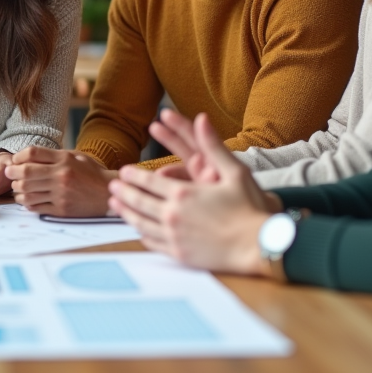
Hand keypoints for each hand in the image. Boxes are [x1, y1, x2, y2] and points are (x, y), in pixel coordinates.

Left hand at [5, 147, 117, 216]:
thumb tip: (26, 156)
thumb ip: (53, 156)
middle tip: (10, 174)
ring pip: (27, 192)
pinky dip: (27, 203)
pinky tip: (28, 199)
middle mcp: (61, 176)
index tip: (14, 161)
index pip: (32, 153)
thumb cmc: (90, 173)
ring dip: (18, 190)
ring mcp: (61, 194)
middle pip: (26, 173)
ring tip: (18, 188)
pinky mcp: (61, 210)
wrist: (108, 194)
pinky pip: (35, 207)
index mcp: (64, 159)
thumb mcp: (75, 156)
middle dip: (12, 174)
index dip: (18, 156)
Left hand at [107, 113, 277, 274]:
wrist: (260, 246)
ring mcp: (174, 236)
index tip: (123, 172)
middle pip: (139, 201)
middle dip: (123, 192)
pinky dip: (142, 235)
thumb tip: (201, 118)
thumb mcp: (234, 171)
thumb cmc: (250, 208)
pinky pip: (154, 243)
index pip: (148, 182)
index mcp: (183, 193)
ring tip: (114, 206)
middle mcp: (173, 215)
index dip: (133, 176)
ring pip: (141, 223)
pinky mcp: (180, 254)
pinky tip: (137, 230)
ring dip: (125, 212)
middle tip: (111, 187)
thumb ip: (213, 145)